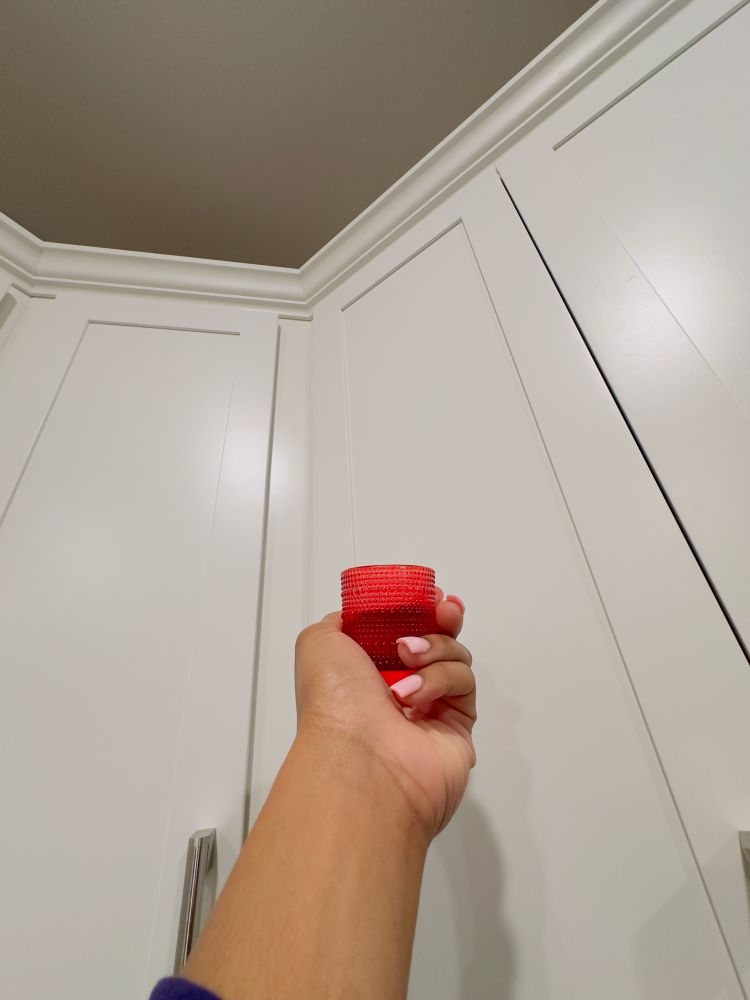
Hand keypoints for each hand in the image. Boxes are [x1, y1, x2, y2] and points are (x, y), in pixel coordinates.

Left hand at [294, 588, 475, 839]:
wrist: (359, 759)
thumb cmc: (334, 704)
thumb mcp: (319, 642)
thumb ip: (344, 620)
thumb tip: (361, 615)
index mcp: (365, 671)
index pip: (402, 629)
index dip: (417, 608)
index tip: (426, 595)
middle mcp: (398, 690)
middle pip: (437, 639)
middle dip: (442, 619)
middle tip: (441, 611)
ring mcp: (430, 709)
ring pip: (455, 657)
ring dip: (434, 648)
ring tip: (408, 659)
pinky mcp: (458, 727)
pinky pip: (465, 685)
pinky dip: (442, 679)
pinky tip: (416, 694)